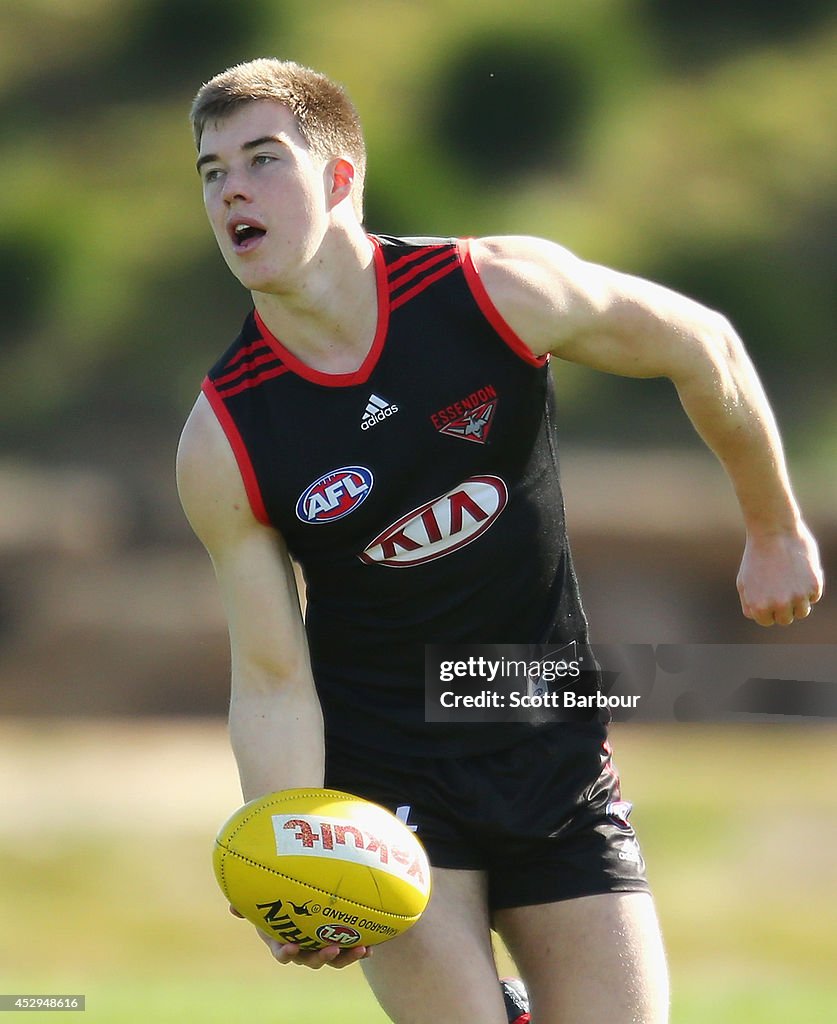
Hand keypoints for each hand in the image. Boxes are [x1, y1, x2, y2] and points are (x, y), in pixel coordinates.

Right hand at [229, 905, 371, 968]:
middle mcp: (304, 948)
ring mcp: (322, 945)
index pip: (283, 953)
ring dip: (346, 956)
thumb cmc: (278, 900)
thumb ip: (249, 902)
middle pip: (312, 959)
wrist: (303, 901)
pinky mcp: (339, 940)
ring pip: (334, 958)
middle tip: (331, 949)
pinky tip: (372, 946)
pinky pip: (350, 948)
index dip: (286, 953)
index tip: (291, 947)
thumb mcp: (265, 900)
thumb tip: (232, 907)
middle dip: (322, 957)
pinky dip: (361, 949)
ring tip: (360, 949)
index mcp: (284, 941)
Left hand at [736, 523, 823, 625]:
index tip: (766, 591)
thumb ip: (749, 604)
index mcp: (759, 607)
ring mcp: (798, 597)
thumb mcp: (744, 582)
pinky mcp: (814, 586)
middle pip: (786, 619)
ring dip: (798, 600)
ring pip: (802, 612)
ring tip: (789, 580)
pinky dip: (809, 587)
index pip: (767, 621)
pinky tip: (799, 571)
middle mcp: (779, 605)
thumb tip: (757, 617)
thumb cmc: (756, 556)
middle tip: (779, 586)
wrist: (773, 532)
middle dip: (783, 606)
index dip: (767, 607)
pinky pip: (814, 597)